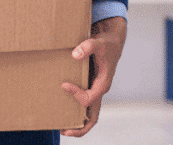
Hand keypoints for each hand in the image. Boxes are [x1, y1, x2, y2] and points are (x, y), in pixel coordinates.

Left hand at [60, 15, 127, 136]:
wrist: (112, 41)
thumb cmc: (106, 43)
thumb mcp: (99, 42)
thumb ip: (88, 46)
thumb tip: (75, 55)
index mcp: (103, 84)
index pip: (90, 98)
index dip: (77, 95)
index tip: (64, 84)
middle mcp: (99, 91)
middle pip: (93, 117)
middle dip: (80, 128)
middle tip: (63, 131)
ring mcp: (95, 90)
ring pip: (89, 114)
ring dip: (76, 122)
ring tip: (60, 127)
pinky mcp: (89, 86)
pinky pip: (84, 104)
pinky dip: (75, 110)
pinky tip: (61, 108)